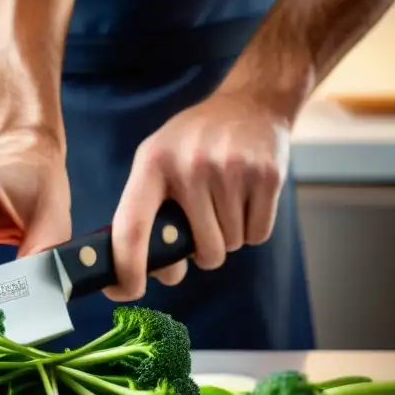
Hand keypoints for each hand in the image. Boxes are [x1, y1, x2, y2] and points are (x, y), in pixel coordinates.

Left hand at [104, 91, 290, 302]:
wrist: (251, 103)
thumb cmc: (193, 144)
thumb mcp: (156, 161)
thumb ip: (145, 212)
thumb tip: (145, 273)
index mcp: (152, 165)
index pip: (131, 229)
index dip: (127, 269)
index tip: (126, 292)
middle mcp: (190, 167)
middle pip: (200, 251)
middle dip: (203, 251)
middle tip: (204, 224)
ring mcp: (230, 170)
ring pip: (230, 246)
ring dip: (228, 235)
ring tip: (225, 199)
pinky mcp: (267, 176)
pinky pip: (258, 235)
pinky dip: (253, 228)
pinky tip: (246, 197)